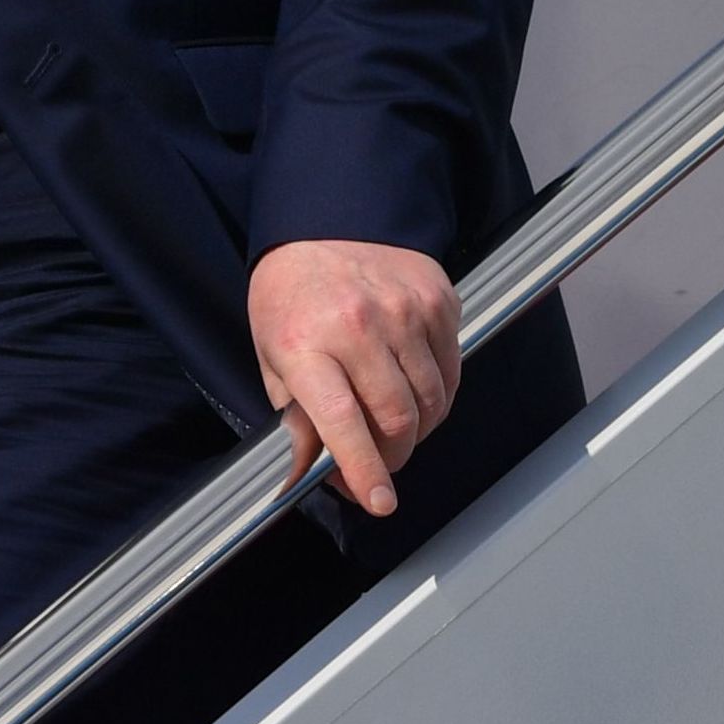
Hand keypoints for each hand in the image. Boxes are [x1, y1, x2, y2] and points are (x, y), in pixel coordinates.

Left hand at [249, 239, 462, 516]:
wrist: (323, 223)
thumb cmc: (290, 297)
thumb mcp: (272, 356)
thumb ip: (294, 418)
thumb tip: (305, 476)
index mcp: (304, 342)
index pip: (340, 419)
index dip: (362, 466)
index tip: (377, 500)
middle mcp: (356, 325)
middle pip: (397, 418)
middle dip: (393, 456)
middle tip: (378, 464)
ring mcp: (403, 310)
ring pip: (431, 402)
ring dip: (418, 430)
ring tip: (394, 426)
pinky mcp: (438, 300)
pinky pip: (451, 372)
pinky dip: (437, 395)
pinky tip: (414, 388)